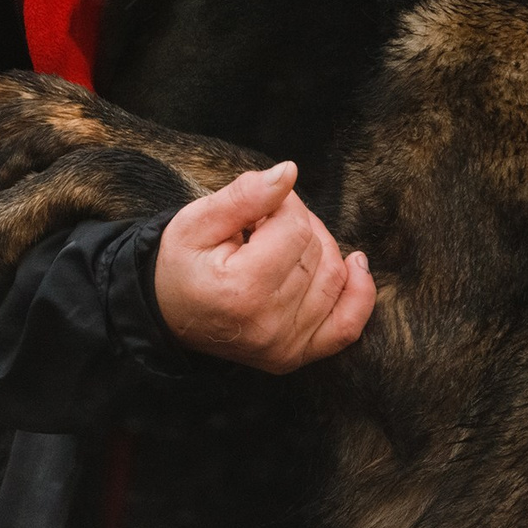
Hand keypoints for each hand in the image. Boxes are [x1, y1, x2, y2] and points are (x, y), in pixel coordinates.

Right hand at [153, 162, 375, 373]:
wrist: (168, 314)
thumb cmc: (181, 264)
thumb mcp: (196, 220)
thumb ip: (244, 195)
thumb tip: (289, 172)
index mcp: (242, 290)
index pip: (294, 228)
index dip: (281, 205)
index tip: (258, 206)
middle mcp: (269, 325)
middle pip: (316, 251)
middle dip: (297, 224)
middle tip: (264, 224)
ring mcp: (286, 346)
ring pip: (334, 277)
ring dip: (319, 248)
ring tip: (284, 241)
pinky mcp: (296, 355)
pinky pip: (347, 324)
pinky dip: (359, 293)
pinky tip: (355, 264)